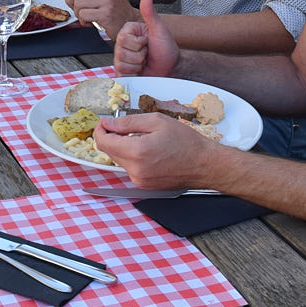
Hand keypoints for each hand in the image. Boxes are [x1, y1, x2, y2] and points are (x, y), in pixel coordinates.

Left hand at [53, 0, 137, 34]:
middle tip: (73, 6)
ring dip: (77, 13)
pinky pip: (83, 15)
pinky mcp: (106, 14)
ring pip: (78, 4)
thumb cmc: (115, 9)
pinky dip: (83, 21)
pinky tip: (91, 21)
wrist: (132, 22)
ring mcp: (107, 0)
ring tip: (87, 16)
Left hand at [92, 112, 219, 188]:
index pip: (103, 142)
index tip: (105, 122)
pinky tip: (148, 150)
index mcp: (137, 152)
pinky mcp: (144, 185)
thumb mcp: (157, 121)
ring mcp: (139, 180)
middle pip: (108, 151)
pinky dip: (132, 157)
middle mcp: (135, 170)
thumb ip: (128, 122)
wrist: (205, 164)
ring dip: (123, 147)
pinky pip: (129, 168)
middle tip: (122, 125)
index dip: (100, 129)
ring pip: (119, 159)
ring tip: (142, 138)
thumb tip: (109, 123)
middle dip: (111, 137)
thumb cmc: (187, 142)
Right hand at [112, 0, 178, 76]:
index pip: (123, 38)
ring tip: (144, 62)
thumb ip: (150, 12)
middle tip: (147, 53)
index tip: (147, 42)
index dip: (138, 43)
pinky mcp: (122, 72)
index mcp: (128, 32)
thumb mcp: (159, 29)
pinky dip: (134, 74)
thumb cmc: (166, 49)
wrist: (171, 68)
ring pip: (121, 64)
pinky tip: (140, 71)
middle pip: (121, 52)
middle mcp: (122, 45)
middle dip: (139, 55)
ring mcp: (121, 59)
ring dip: (137, 65)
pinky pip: (122, 74)